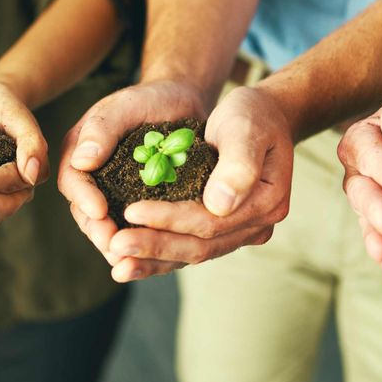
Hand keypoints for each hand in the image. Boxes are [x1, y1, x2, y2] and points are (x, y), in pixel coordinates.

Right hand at [57, 80, 206, 279]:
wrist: (181, 102)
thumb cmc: (150, 98)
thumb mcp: (126, 104)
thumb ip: (103, 128)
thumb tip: (81, 160)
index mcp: (80, 152)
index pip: (73, 181)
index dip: (83, 199)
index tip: (99, 213)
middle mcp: (92, 177)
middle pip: (86, 212)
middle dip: (98, 232)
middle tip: (114, 246)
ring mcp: (114, 193)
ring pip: (108, 226)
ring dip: (117, 246)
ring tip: (129, 261)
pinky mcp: (138, 205)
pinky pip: (135, 229)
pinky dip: (142, 245)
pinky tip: (153, 259)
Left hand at [93, 85, 290, 281]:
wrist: (263, 117)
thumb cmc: (252, 116)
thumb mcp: (246, 128)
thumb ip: (237, 165)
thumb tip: (218, 205)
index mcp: (266, 202)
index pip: (210, 221)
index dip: (169, 219)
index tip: (131, 210)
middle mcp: (256, 224)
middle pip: (200, 245)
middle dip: (155, 246)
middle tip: (115, 245)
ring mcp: (240, 231)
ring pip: (193, 253)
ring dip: (154, 261)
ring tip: (118, 266)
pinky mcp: (222, 229)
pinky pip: (190, 246)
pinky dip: (161, 256)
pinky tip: (131, 262)